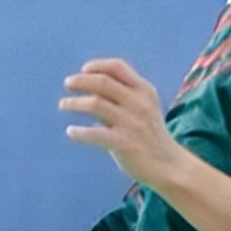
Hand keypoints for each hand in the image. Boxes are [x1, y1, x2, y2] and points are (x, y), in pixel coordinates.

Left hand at [59, 58, 184, 186]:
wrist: (168, 165)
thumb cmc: (150, 135)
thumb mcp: (144, 108)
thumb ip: (122, 97)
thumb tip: (89, 89)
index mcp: (144, 90)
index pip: (118, 67)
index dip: (97, 65)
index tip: (83, 70)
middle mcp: (139, 103)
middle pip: (103, 82)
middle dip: (81, 81)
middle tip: (67, 83)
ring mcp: (131, 123)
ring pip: (95, 103)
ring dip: (74, 103)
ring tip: (62, 105)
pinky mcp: (124, 143)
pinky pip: (95, 133)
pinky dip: (79, 132)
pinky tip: (71, 131)